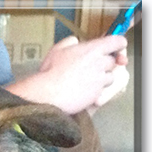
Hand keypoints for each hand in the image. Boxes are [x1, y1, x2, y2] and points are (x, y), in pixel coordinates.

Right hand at [7, 35, 128, 114]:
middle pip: (112, 61)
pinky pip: (101, 92)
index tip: (114, 47)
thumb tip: (77, 42)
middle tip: (91, 68)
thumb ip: (71, 41)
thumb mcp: (58, 49)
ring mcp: (99, 81)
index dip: (118, 44)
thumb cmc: (50, 73)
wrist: (47, 95)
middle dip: (104, 64)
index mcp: (93, 49)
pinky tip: (82, 92)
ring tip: (85, 82)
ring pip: (109, 78)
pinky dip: (94, 92)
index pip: (117, 42)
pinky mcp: (96, 95)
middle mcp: (100, 64)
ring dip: (101, 79)